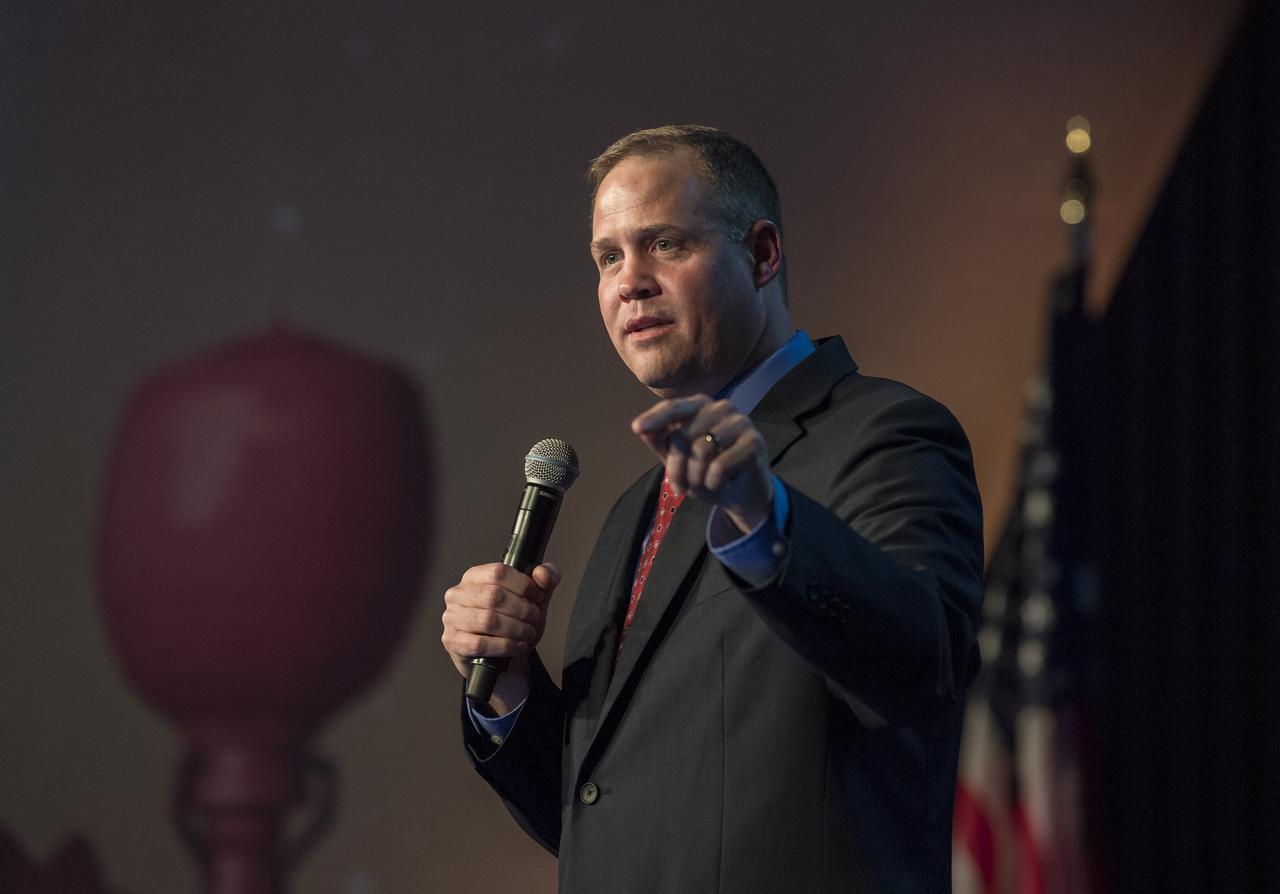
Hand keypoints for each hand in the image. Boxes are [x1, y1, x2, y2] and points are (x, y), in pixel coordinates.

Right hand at [440, 561, 560, 712]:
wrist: (504, 660)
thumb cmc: (514, 623)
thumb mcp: (534, 599)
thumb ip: (546, 579)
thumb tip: (542, 572)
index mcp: (475, 576)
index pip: (498, 572)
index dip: (523, 585)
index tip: (537, 596)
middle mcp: (458, 594)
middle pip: (493, 596)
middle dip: (522, 609)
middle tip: (533, 617)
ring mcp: (451, 618)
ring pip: (488, 620)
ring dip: (515, 628)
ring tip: (527, 632)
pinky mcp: (452, 641)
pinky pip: (480, 644)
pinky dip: (505, 645)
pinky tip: (516, 645)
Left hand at [631, 396, 772, 533]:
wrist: (741, 494)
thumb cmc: (707, 473)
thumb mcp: (679, 461)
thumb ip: (662, 444)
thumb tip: (643, 431)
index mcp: (700, 407)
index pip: (673, 408)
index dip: (654, 418)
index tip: (637, 428)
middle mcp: (720, 408)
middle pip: (682, 436)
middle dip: (677, 468)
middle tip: (680, 488)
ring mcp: (740, 421)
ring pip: (701, 451)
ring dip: (696, 478)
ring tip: (704, 485)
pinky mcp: (754, 441)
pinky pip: (719, 466)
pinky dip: (714, 483)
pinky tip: (722, 483)